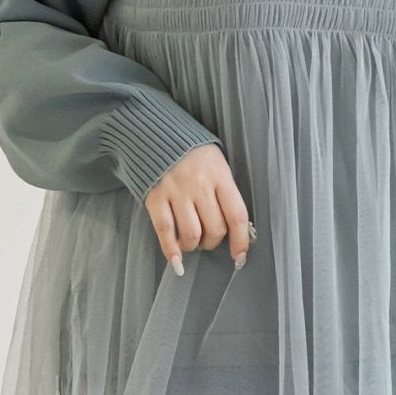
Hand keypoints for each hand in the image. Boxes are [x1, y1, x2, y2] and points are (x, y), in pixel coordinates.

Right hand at [143, 143, 252, 274]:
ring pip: (192, 234)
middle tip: (209, 239)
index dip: (241, 241)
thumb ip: (225, 193)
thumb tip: (238, 229)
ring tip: (193, 242)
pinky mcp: (155, 198)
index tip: (240, 257)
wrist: (156, 132)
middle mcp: (199, 185)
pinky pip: (165, 231)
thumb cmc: (193, 154)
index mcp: (220, 176)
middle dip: (214, 242)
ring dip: (195, 246)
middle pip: (215, 229)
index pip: (236, 216)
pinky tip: (177, 262)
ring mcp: (176, 192)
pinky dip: (172, 251)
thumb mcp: (217, 165)